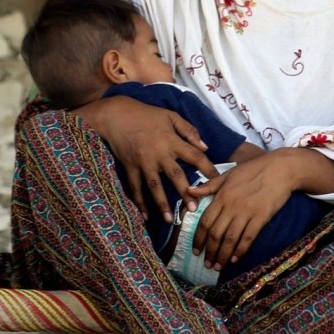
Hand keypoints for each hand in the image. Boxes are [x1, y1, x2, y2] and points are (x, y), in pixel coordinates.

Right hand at [74, 95, 218, 221]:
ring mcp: (143, 162)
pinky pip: (135, 187)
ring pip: (154, 186)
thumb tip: (205, 147)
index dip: (207, 168)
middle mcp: (159, 153)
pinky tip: (145, 215)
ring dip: (162, 204)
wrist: (116, 115)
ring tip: (170, 220)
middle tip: (194, 209)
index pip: (194, 156)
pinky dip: (139, 202)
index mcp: (171, 140)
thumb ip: (189, 130)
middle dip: (185, 192)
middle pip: (175, 175)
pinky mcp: (130, 167)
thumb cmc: (146, 114)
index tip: (217, 182)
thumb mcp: (170, 116)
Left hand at [191, 149, 304, 269]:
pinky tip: (235, 259)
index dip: (199, 238)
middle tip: (207, 264)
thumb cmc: (254, 170)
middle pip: (215, 233)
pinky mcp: (261, 217)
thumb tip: (189, 191)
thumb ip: (209, 185)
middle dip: (209, 251)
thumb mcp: (229, 174)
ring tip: (218, 266)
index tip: (195, 250)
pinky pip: (248, 238)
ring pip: (230, 239)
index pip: (205, 221)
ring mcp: (246, 212)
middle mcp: (231, 205)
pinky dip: (240, 250)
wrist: (281, 169)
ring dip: (223, 255)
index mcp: (222, 195)